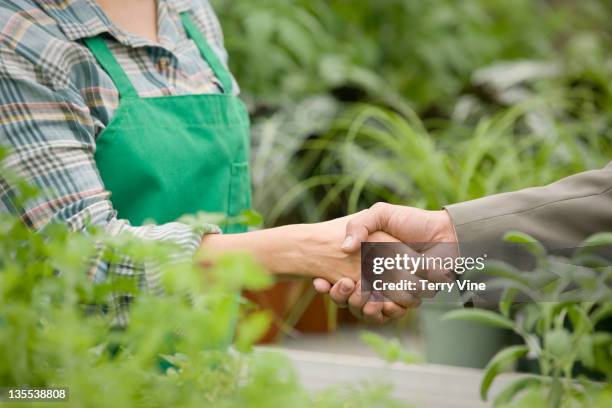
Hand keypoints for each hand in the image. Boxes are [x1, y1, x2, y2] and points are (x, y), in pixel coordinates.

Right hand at [313, 203, 458, 321]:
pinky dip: (382, 312)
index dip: (326, 285)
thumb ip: (359, 225)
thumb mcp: (381, 214)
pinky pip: (389, 314)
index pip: (339, 278)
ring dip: (358, 306)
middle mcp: (375, 278)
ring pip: (366, 309)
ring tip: (358, 295)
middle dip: (340, 297)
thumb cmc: (413, 223)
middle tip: (341, 286)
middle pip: (348, 298)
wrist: (446, 236)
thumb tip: (344, 248)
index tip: (319, 281)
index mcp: (365, 261)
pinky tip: (378, 303)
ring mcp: (390, 291)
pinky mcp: (406, 300)